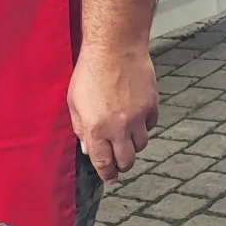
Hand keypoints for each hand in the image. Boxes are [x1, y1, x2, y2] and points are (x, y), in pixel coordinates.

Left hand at [68, 45, 159, 182]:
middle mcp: (119, 128)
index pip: (104, 163)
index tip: (109, 178)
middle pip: (127, 160)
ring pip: (141, 145)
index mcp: (96, 129)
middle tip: (119, 164)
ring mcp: (137, 117)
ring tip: (125, 135)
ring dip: (133, 145)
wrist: (115, 47)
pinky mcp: (151, 106)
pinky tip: (136, 116)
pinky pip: (151, 125)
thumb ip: (81, 129)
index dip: (107, 174)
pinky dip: (144, 126)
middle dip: (122, 166)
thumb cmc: (90, 72)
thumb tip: (88, 149)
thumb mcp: (75, 102)